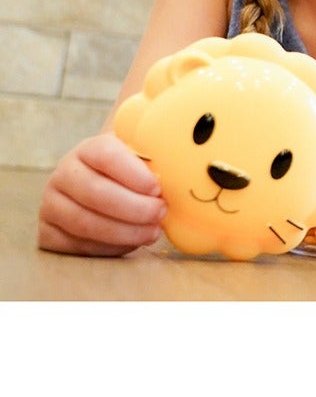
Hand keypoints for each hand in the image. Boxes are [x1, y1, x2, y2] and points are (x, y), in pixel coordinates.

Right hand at [38, 133, 166, 256]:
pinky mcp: (48, 233)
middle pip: (96, 192)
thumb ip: (156, 156)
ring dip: (125, 232)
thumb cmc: (131, 173)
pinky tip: (132, 242)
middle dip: (134, 208)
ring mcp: (52, 204)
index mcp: (88, 149)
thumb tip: (185, 165)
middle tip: (160, 213)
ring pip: (86, 223)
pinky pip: (78, 245)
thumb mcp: (140, 156)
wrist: (103, 186)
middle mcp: (64, 173)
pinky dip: (109, 247)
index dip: (132, 173)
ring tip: (153, 232)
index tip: (157, 188)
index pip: (106, 154)